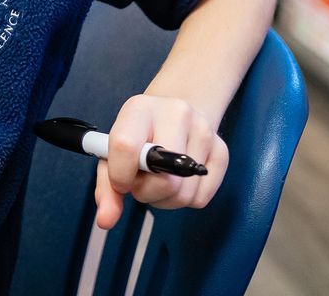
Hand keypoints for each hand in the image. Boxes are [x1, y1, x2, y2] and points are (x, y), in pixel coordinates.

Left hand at [94, 94, 227, 227]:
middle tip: (141, 181)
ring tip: (158, 180)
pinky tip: (177, 181)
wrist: (172, 114)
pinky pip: (200, 198)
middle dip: (146, 193)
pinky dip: (184, 200)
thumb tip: (106, 220)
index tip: (121, 183)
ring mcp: (204, 130)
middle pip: (164, 179)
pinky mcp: (222, 150)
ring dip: (164, 200)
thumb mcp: (113, 153)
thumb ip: (107, 188)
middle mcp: (177, 113)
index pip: (126, 146)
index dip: (120, 175)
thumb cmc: (138, 137)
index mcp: (140, 108)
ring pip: (183, 194)